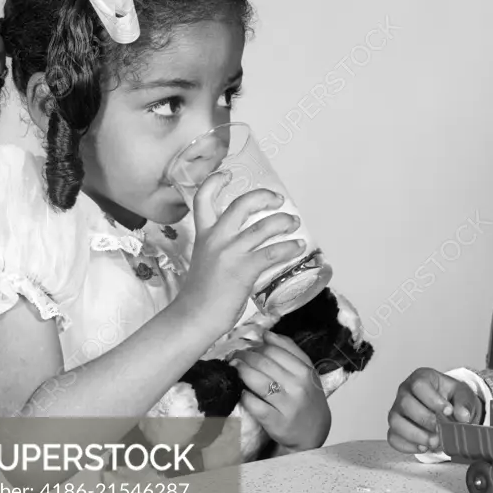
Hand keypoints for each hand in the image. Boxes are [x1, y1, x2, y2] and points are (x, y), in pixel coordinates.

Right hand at [174, 180, 303, 341]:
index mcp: (204, 235)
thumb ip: (221, 248)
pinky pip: (274, 252)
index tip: (228, 175)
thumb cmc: (201, 294)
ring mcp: (231, 253)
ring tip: (295, 224)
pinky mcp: (244, 269)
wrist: (194, 317)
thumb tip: (248, 245)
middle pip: (242, 204)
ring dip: (284, 222)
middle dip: (264, 197)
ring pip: (263, 227)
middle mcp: (216, 238)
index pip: (202, 199)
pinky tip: (298, 247)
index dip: (215, 182)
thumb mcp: (205, 261)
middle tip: (279, 200)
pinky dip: (290, 247)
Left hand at [230, 331, 330, 451]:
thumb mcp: (307, 372)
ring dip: (240, 371)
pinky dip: (244, 396)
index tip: (248, 348)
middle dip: (244, 357)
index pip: (274, 350)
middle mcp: (298, 386)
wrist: (314, 432)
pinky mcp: (275, 421)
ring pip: (257, 381)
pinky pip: (254, 404)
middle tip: (235, 356)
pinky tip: (242, 392)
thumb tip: (267, 334)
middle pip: (263, 363)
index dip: (256, 347)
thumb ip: (290, 350)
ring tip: (233, 368)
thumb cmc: (308, 399)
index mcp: (305, 371)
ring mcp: (286, 404)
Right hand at [387, 368, 483, 453]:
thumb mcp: (462, 394)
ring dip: (415, 435)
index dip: (432, 399)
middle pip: (405, 403)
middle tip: (441, 430)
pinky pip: (393, 437)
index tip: (448, 411)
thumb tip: (462, 416)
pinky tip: (424, 447)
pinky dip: (408, 445)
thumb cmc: (450, 397)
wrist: (447, 409)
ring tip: (433, 442)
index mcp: (420, 378)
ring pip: (395, 421)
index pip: (419, 385)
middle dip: (424, 420)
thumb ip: (464, 403)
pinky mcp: (395, 427)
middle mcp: (404, 392)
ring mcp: (397, 410)